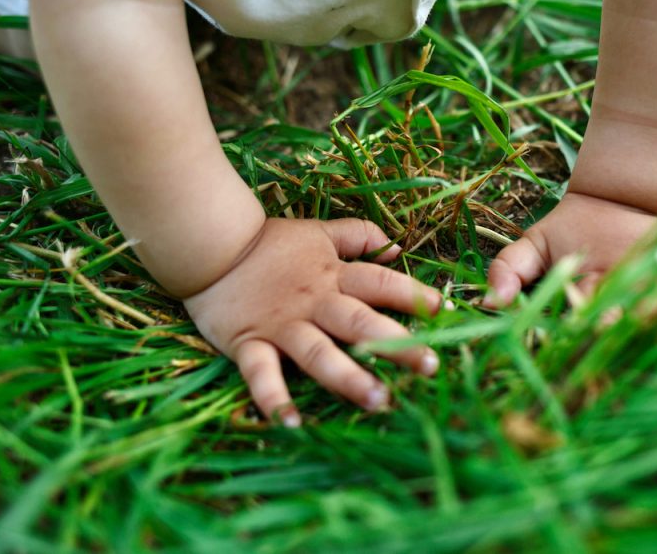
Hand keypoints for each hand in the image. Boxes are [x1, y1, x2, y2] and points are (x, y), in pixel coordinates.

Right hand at [183, 218, 443, 425]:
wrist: (209, 245)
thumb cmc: (269, 243)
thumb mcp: (319, 232)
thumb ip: (359, 236)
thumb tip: (398, 247)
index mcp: (333, 275)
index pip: (381, 282)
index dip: (414, 295)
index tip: (447, 312)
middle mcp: (314, 302)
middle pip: (361, 322)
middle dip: (397, 345)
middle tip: (430, 366)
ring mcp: (282, 325)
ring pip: (320, 353)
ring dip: (349, 377)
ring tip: (378, 401)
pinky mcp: (249, 343)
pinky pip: (261, 373)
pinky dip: (273, 397)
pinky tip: (291, 424)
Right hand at [485, 191, 656, 308]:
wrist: (618, 201)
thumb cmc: (573, 229)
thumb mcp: (535, 244)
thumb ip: (510, 269)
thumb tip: (489, 302)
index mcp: (591, 307)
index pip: (589, 320)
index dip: (594, 319)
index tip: (598, 318)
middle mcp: (627, 309)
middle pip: (633, 320)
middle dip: (637, 317)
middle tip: (640, 311)